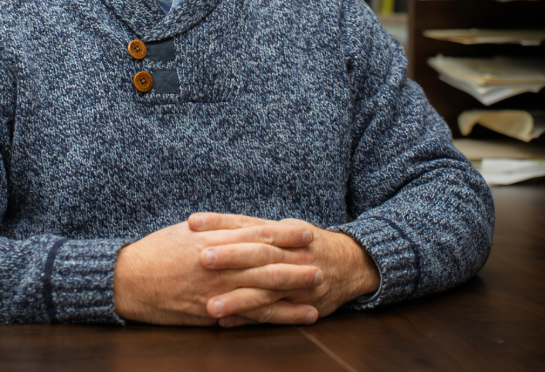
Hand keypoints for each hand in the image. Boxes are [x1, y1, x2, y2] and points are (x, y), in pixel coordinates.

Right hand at [112, 219, 322, 325]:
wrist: (129, 279)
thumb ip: (214, 230)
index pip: (257, 234)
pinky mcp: (214, 312)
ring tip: (318, 289)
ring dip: (294, 290)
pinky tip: (297, 316)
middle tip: (321, 261)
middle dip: (296, 262)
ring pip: (265, 290)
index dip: (284, 233)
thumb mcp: (186, 233)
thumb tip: (236, 226)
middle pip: (267, 262)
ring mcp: (219, 289)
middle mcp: (221, 264)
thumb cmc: (156, 253)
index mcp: (215, 240)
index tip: (305, 231)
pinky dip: (278, 317)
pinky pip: (252, 316)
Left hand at [190, 213, 379, 327]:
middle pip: (258, 254)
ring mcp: (296, 283)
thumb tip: (207, 224)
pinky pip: (273, 314)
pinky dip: (249, 318)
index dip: (221, 222)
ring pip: (264, 291)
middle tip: (201, 258)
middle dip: (231, 257)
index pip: (248, 225)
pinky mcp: (300, 305)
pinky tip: (227, 322)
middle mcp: (290, 256)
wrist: (352, 264)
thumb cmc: (307, 244)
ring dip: (237, 299)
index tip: (193, 222)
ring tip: (210, 305)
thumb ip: (250, 228)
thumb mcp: (284, 228)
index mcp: (282, 233)